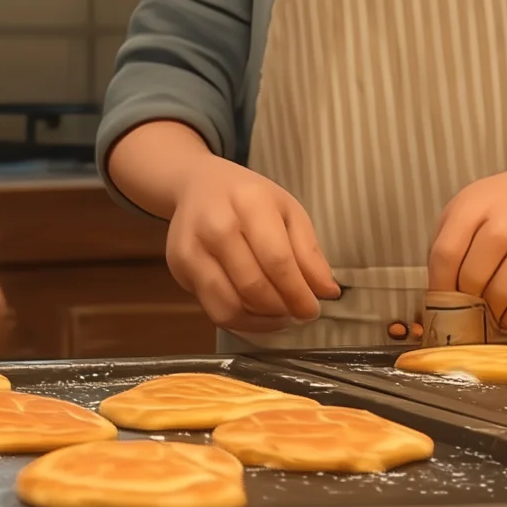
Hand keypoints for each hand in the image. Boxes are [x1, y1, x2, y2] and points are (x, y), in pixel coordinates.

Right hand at [164, 157, 339, 332]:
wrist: (197, 185)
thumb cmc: (248, 199)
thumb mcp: (287, 210)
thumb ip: (309, 251)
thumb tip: (327, 292)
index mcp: (249, 203)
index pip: (277, 260)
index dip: (298, 292)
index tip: (313, 309)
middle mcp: (215, 225)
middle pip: (254, 286)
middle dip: (283, 308)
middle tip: (299, 313)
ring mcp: (191, 248)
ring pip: (231, 305)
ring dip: (262, 320)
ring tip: (279, 315)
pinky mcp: (179, 268)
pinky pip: (214, 310)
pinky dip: (241, 321)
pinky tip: (256, 313)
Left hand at [430, 162, 506, 332]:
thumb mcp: (469, 205)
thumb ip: (450, 238)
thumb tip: (439, 288)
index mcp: (472, 207)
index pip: (445, 255)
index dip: (439, 286)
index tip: (440, 304)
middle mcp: (502, 225)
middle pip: (471, 278)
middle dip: (465, 302)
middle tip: (466, 312)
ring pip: (500, 295)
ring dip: (491, 313)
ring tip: (489, 314)